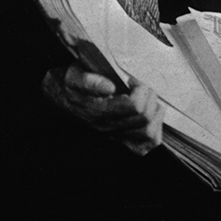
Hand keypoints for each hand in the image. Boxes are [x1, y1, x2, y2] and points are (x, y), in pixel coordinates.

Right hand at [41, 64, 164, 155]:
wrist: (64, 97)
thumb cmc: (73, 84)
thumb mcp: (73, 76)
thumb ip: (88, 80)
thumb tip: (110, 87)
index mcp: (98, 111)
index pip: (133, 106)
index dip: (140, 90)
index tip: (132, 80)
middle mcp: (108, 127)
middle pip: (144, 117)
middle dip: (149, 97)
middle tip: (140, 87)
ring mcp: (116, 135)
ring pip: (149, 132)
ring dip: (155, 112)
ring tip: (147, 99)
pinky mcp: (124, 139)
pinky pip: (148, 144)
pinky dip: (156, 129)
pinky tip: (152, 114)